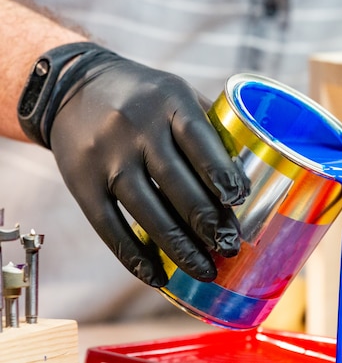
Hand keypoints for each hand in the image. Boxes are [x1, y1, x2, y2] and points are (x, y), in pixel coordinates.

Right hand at [18, 42, 249, 286]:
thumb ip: (208, 130)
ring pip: (146, 212)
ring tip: (205, 269)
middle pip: (175, 183)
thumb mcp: (177, 94)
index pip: (198, 139)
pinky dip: (134, 257)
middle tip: (229, 247)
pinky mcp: (81, 183)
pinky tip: (158, 277)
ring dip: (179, 248)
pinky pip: (110, 227)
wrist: (74, 87)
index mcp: (168, 101)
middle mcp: (135, 128)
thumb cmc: (144, 96)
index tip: (238, 201)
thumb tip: (244, 182)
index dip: (220, 172)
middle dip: (207, 221)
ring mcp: (106, 157)